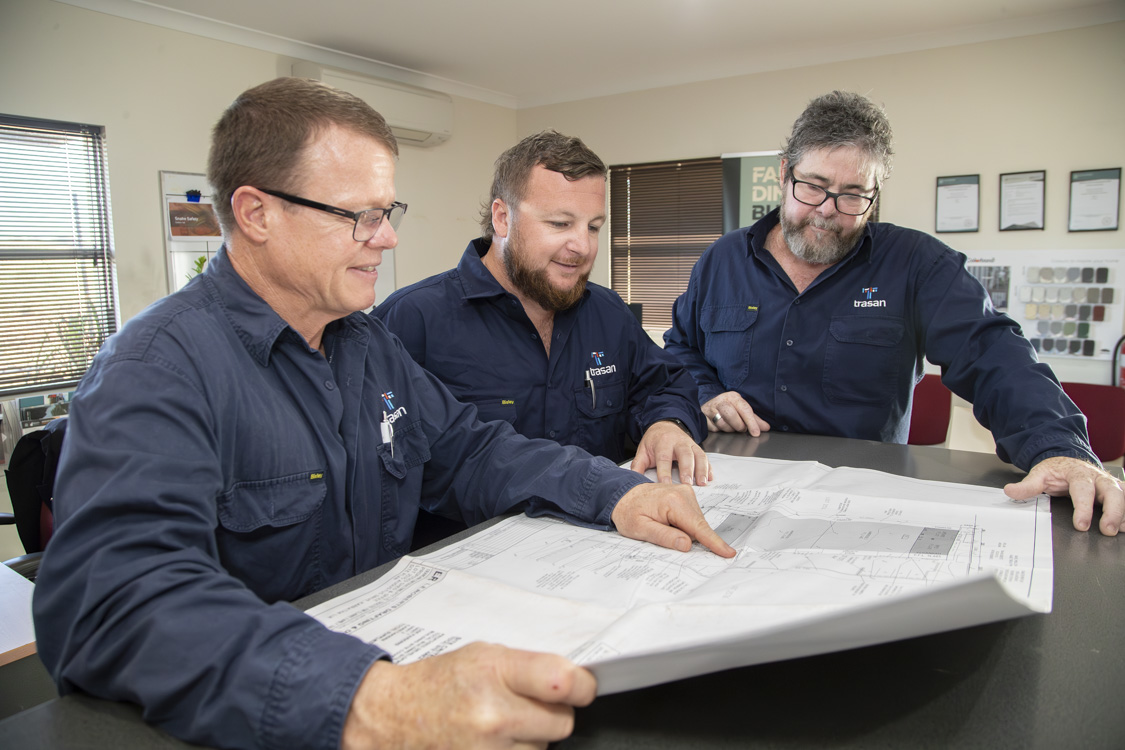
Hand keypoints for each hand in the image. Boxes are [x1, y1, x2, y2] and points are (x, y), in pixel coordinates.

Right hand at [342, 642, 595, 749]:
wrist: (389, 717)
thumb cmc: (437, 683)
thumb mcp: (482, 656)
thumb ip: (528, 667)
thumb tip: (574, 679)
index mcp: (494, 672)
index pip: (565, 681)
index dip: (583, 685)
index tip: (583, 687)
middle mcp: (492, 715)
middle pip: (561, 723)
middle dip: (550, 715)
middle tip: (524, 707)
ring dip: (530, 741)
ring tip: (499, 728)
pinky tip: (494, 744)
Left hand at [611, 482, 735, 557]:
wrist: (622, 494)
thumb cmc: (628, 511)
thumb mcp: (640, 529)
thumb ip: (665, 537)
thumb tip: (687, 545)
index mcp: (673, 502)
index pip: (698, 527)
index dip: (714, 542)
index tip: (728, 552)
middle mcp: (683, 493)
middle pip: (698, 527)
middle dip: (687, 537)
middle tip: (661, 533)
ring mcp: (686, 492)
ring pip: (695, 523)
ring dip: (684, 531)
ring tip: (661, 525)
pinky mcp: (685, 495)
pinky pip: (691, 517)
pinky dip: (683, 525)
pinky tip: (667, 522)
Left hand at [629, 420, 711, 485]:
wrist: (665, 425)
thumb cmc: (654, 441)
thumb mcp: (643, 450)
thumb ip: (638, 465)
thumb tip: (633, 480)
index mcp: (663, 442)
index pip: (663, 458)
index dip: (665, 473)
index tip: (666, 485)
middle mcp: (678, 442)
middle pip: (684, 455)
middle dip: (687, 470)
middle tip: (687, 484)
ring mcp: (690, 444)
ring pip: (698, 455)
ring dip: (701, 469)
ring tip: (702, 483)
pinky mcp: (697, 448)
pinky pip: (705, 457)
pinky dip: (708, 468)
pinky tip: (709, 478)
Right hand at [701, 392, 769, 435]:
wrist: (709, 405)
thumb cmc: (729, 408)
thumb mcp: (742, 410)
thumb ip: (754, 419)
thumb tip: (766, 428)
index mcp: (733, 397)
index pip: (744, 409)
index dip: (751, 422)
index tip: (756, 433)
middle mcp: (721, 401)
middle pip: (732, 415)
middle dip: (738, 426)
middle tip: (741, 428)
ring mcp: (711, 408)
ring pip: (722, 424)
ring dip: (729, 429)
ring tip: (730, 426)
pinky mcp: (703, 417)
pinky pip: (714, 428)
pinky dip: (719, 430)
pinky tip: (721, 426)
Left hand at [1004, 456, 1124, 535]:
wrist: (1068, 462)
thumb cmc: (1056, 471)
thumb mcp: (1040, 475)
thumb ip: (1027, 486)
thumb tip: (1010, 491)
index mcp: (1078, 473)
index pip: (1083, 490)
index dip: (1083, 507)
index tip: (1081, 525)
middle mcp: (1098, 478)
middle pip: (1112, 492)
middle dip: (1113, 511)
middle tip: (1108, 529)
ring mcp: (1109, 485)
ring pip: (1123, 496)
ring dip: (1124, 513)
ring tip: (1121, 530)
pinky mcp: (1116, 492)